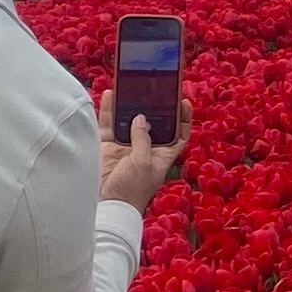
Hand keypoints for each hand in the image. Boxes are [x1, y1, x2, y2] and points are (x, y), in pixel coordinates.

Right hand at [98, 89, 189, 211]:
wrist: (107, 206)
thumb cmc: (132, 189)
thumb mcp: (144, 162)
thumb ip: (143, 139)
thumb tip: (141, 118)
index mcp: (162, 155)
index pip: (178, 135)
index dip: (183, 120)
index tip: (184, 102)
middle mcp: (145, 149)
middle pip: (153, 123)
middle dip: (153, 106)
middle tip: (154, 86)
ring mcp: (125, 147)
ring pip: (129, 120)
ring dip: (130, 104)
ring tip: (131, 85)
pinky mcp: (107, 147)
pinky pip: (108, 124)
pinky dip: (108, 110)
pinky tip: (109, 95)